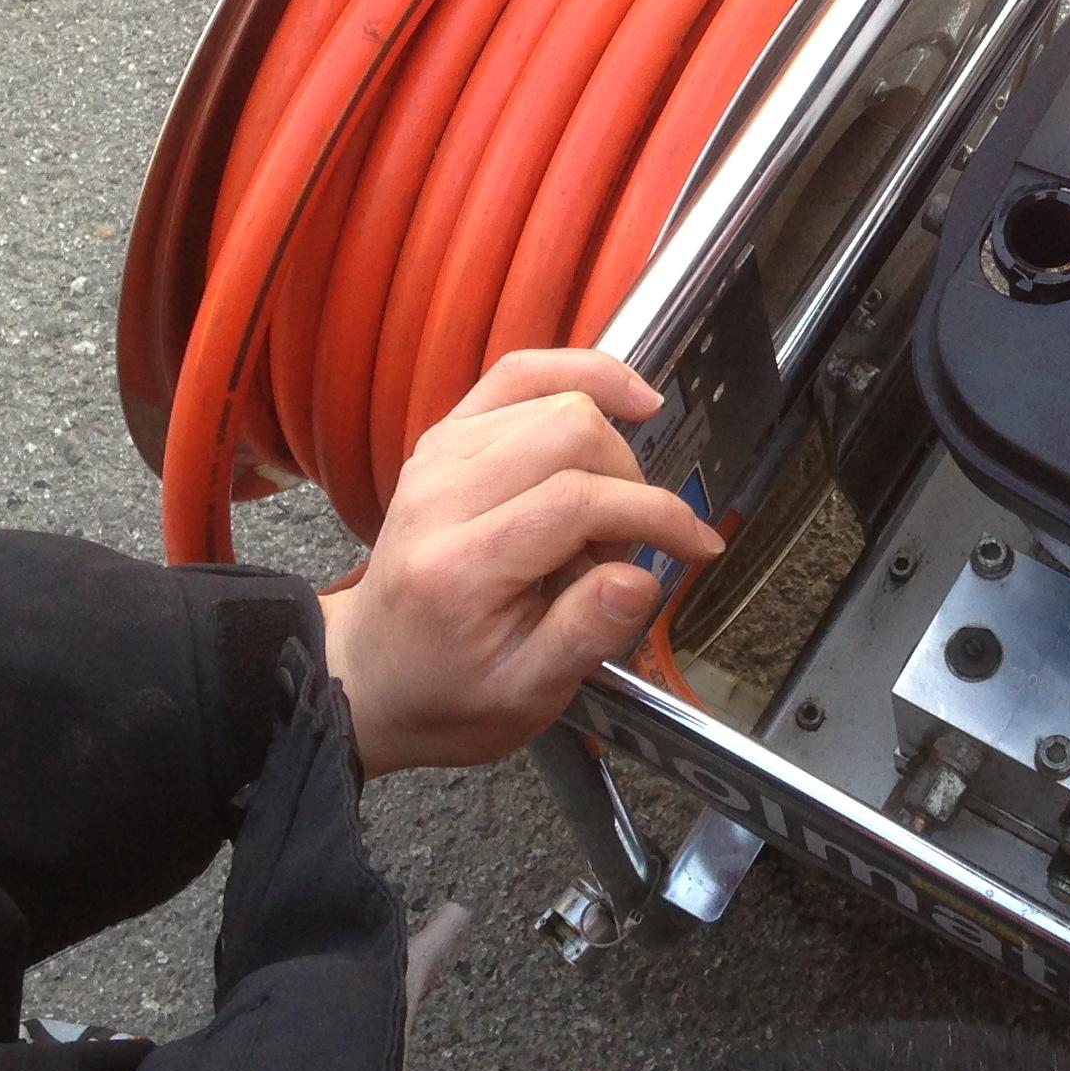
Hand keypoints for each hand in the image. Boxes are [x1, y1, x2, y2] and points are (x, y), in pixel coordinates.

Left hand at [317, 350, 720, 776]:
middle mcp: (439, 494)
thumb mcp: (526, 697)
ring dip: (608, 448)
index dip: (654, 514)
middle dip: (629, 481)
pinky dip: (581, 375)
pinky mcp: (444, 435)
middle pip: (571, 430)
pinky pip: (521, 374)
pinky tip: (625, 399)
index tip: (698, 545)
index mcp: (459, 566)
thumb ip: (586, 634)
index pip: (575, 500)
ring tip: (602, 513)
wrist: (371, 677)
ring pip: (556, 398)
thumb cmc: (451, 695)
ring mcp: (437, 454)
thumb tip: (643, 577)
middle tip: (622, 548)